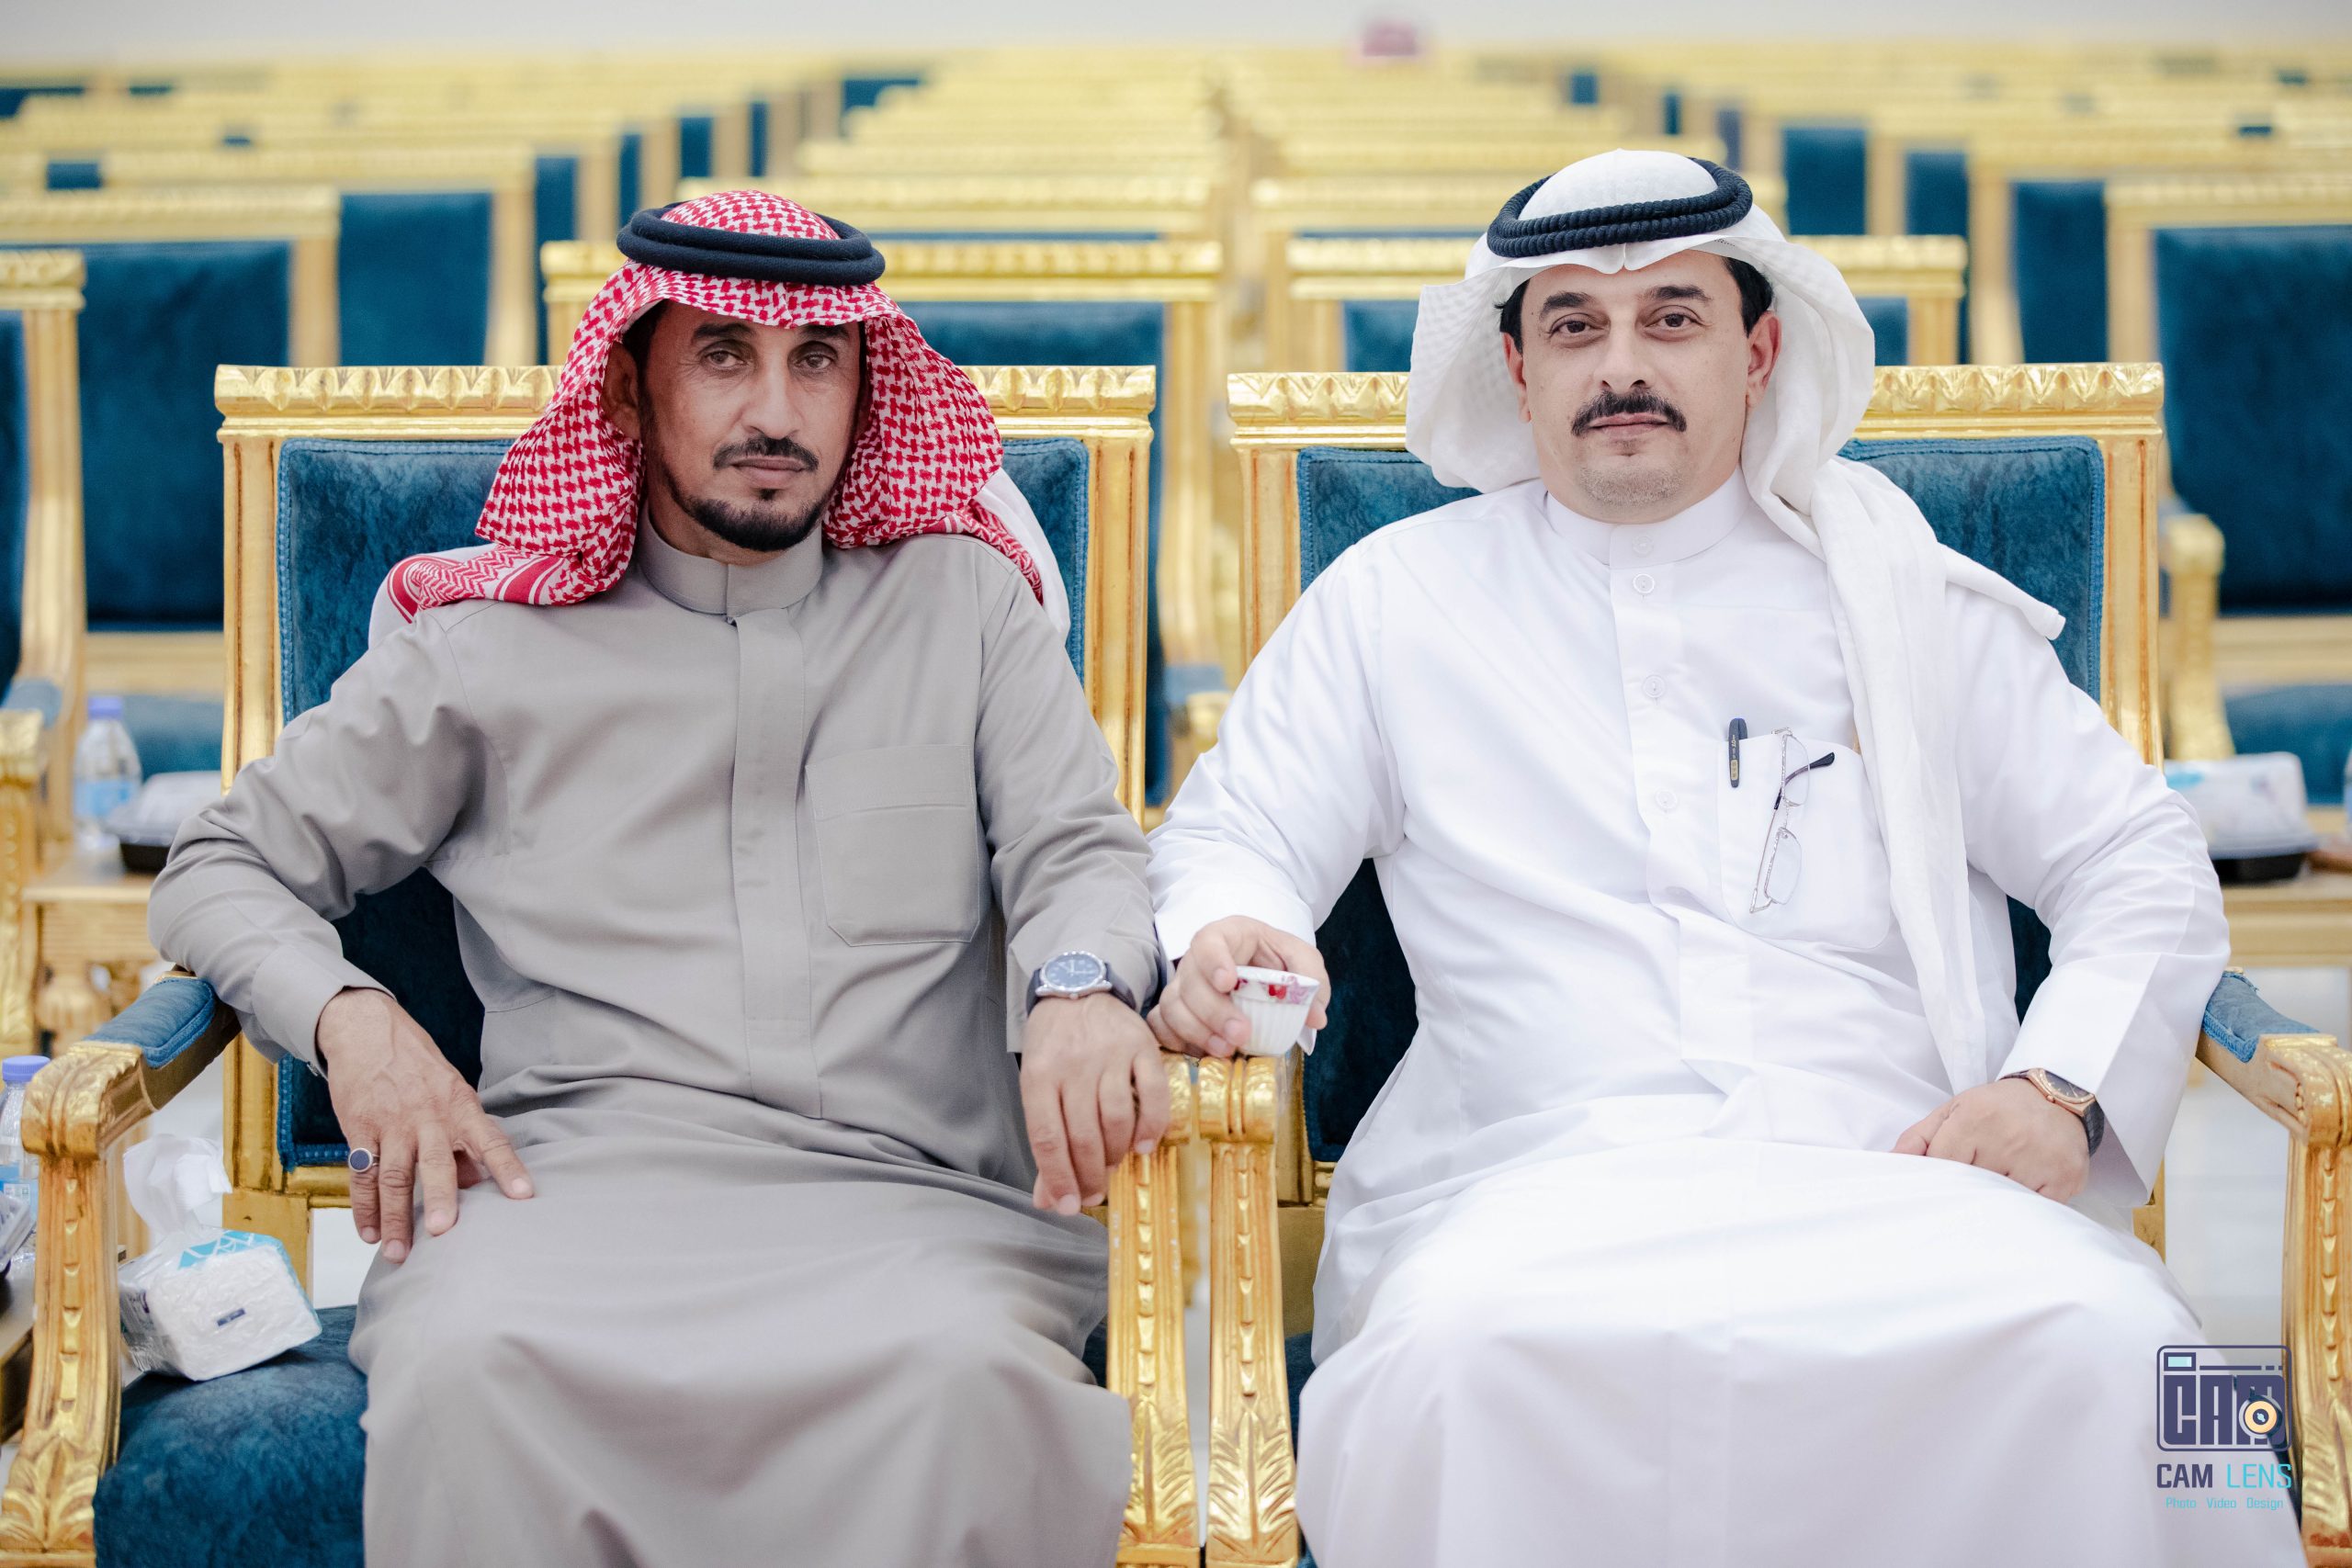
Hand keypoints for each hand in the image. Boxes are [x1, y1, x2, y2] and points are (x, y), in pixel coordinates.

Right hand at [315, 987, 533, 1262]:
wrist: (368, 1032)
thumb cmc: (417, 1068)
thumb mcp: (452, 1093)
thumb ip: (465, 1137)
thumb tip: (479, 1181)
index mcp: (460, 1107)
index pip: (490, 1140)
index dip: (508, 1167)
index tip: (523, 1195)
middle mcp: (428, 1117)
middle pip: (435, 1162)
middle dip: (439, 1197)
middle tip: (442, 1230)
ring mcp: (392, 1123)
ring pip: (392, 1176)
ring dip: (394, 1218)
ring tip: (398, 1252)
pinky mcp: (359, 1128)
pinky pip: (361, 1174)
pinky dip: (364, 1207)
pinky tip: (369, 1233)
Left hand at [1020, 993, 1171, 1214]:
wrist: (1078, 987)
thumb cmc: (1054, 1046)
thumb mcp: (1038, 1084)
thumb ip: (1046, 1141)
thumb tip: (1048, 1199)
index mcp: (1040, 1076)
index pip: (1048, 1138)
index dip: (1058, 1178)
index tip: (1067, 1206)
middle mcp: (1074, 1065)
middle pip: (1084, 1135)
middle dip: (1089, 1175)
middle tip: (1093, 1194)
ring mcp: (1110, 1055)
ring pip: (1117, 1118)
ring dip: (1116, 1154)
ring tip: (1112, 1167)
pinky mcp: (1142, 1046)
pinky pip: (1153, 1094)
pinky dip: (1151, 1125)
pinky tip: (1143, 1146)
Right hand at [1147, 916, 1329, 1058]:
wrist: (1261, 967)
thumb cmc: (1277, 959)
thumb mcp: (1302, 959)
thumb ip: (1312, 980)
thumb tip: (1315, 1017)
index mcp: (1228, 935)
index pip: (1208, 940)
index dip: (1213, 961)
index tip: (1228, 982)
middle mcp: (1198, 958)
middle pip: (1189, 979)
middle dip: (1213, 1011)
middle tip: (1240, 1034)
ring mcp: (1183, 983)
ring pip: (1172, 1004)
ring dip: (1195, 1030)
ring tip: (1225, 1050)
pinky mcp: (1176, 1008)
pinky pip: (1159, 1023)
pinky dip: (1174, 1039)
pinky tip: (1200, 1053)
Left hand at [1893, 1077, 2090, 1200]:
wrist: (2055, 1096)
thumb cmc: (1996, 1108)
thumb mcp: (1952, 1111)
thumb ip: (1918, 1138)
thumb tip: (1890, 1163)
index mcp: (1975, 1118)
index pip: (1943, 1166)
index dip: (1939, 1177)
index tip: (1941, 1182)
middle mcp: (2009, 1138)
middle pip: (1973, 1187)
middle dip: (1968, 1190)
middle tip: (1970, 1186)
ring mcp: (2041, 1160)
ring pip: (2004, 1202)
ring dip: (1997, 1200)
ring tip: (2000, 1181)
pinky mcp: (2066, 1178)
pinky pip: (2036, 1208)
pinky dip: (2026, 1206)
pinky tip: (2024, 1187)